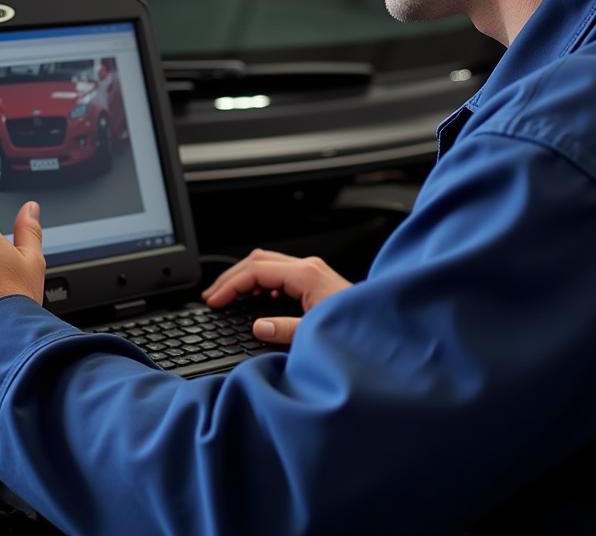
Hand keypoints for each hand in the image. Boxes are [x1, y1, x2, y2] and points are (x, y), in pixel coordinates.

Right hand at [201, 249, 351, 344]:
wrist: (382, 327)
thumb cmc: (356, 329)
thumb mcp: (316, 334)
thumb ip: (286, 330)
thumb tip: (259, 327)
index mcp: (306, 275)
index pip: (256, 271)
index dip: (230, 286)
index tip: (214, 302)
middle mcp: (309, 267)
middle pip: (258, 260)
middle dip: (232, 277)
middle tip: (212, 296)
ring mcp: (312, 271)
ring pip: (268, 263)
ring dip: (244, 277)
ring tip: (226, 295)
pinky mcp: (315, 280)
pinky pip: (280, 272)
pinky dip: (260, 280)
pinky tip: (254, 296)